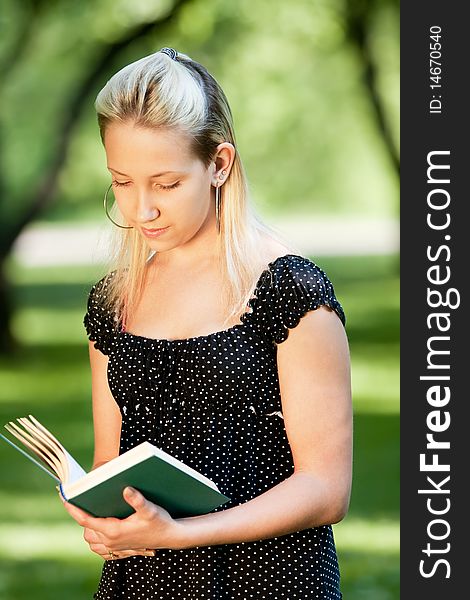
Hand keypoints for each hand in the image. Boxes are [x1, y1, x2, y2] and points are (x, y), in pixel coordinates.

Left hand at [61, 486, 184, 557]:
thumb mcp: (150, 509)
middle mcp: (111, 540)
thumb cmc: (160, 522)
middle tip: (79, 499)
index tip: (64, 498)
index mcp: (114, 530)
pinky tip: (99, 526)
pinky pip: (99, 546)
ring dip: (87, 526)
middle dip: (81, 515)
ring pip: (90, 539)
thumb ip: (137, 499)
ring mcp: (114, 546)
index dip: (73, 509)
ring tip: (88, 510)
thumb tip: (125, 489)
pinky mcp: (119, 548)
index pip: (86, 520)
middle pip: (86, 528)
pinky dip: (94, 537)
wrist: (170, 537)